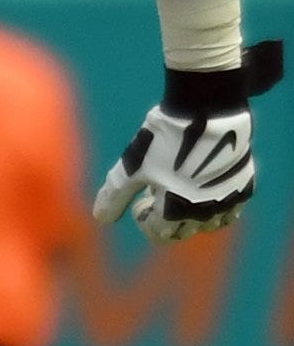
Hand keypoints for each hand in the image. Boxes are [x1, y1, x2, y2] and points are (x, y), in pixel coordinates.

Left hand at [94, 45, 283, 242]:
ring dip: (194, 215)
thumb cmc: (164, 139)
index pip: (160, 235)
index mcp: (176, 211)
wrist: (206, 110)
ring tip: (183, 189)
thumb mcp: (132, 167)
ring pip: (211, 224)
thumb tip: (101, 219)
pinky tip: (205, 185)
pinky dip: (218, 205)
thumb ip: (115, 196)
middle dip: (167, 218)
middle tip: (159, 192)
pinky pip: (233, 209)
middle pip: (184, 231)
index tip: (142, 200)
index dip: (145, 220)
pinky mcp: (245, 183)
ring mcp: (228, 199)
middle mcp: (206, 212)